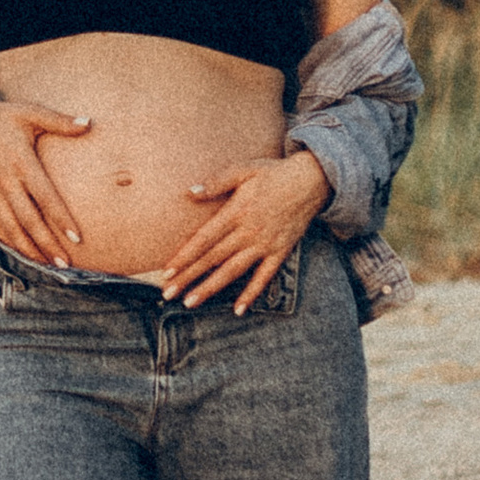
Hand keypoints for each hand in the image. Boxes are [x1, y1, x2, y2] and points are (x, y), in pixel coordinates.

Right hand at [0, 94, 92, 263]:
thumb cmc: (0, 118)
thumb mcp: (29, 112)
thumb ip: (59, 121)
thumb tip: (89, 122)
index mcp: (22, 162)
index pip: (45, 197)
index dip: (60, 218)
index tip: (76, 237)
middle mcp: (6, 182)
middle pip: (29, 220)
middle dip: (47, 244)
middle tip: (64, 264)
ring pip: (11, 228)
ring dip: (28, 249)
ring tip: (46, 265)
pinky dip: (8, 241)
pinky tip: (21, 253)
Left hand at [159, 150, 330, 312]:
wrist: (312, 180)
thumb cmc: (274, 173)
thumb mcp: (243, 169)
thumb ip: (216, 182)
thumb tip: (190, 192)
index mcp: (236, 212)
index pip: (204, 239)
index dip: (184, 256)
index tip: (166, 271)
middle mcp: (248, 232)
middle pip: (213, 258)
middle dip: (189, 277)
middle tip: (168, 294)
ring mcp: (265, 244)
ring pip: (233, 271)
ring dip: (211, 288)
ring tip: (191, 303)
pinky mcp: (280, 252)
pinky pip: (264, 277)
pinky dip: (251, 293)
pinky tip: (238, 309)